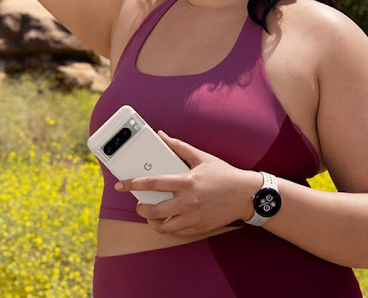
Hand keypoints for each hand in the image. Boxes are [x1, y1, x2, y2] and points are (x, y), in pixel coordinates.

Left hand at [115, 131, 262, 235]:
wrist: (246, 195)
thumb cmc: (224, 174)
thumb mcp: (202, 157)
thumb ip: (179, 146)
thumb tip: (161, 135)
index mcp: (186, 181)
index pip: (153, 183)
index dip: (134, 184)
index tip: (121, 185)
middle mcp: (188, 201)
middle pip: (154, 210)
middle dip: (141, 208)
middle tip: (139, 204)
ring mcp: (193, 217)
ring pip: (163, 226)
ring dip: (152, 222)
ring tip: (150, 215)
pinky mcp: (199, 227)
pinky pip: (176, 232)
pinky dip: (167, 228)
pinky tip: (166, 221)